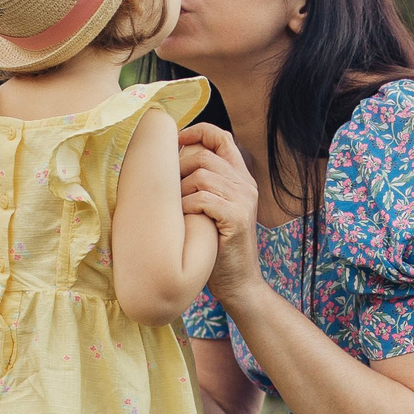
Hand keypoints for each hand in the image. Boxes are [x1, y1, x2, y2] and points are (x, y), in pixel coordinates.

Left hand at [178, 123, 262, 307]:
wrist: (238, 282)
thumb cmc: (217, 247)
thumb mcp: (212, 210)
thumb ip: (203, 186)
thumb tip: (169, 165)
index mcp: (241, 178)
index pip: (222, 137)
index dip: (197, 132)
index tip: (176, 140)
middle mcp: (245, 185)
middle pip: (205, 155)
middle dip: (178, 169)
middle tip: (168, 190)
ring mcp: (243, 200)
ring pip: (202, 175)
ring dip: (180, 191)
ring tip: (175, 209)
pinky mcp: (237, 218)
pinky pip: (203, 199)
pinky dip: (186, 207)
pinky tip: (183, 220)